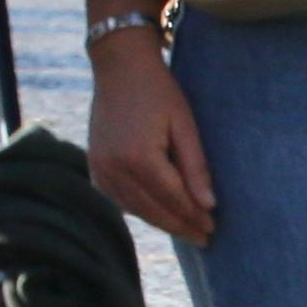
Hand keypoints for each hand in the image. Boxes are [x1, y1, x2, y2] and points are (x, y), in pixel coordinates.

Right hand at [86, 38, 215, 243]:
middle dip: (179, 225)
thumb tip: (209, 206)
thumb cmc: (159, 92)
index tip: (213, 230)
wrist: (119, 68)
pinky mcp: (93, 163)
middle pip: (152, 209)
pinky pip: (115, 196)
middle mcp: (114, 166)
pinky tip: (153, 212)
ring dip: (158, 220)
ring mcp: (99, 166)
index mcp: (139, 157)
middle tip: (203, 238)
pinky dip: (136, 208)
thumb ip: (196, 168)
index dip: (194, 217)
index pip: (173, 199)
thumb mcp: (185, 126)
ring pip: (132, 207)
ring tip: (183, 229)